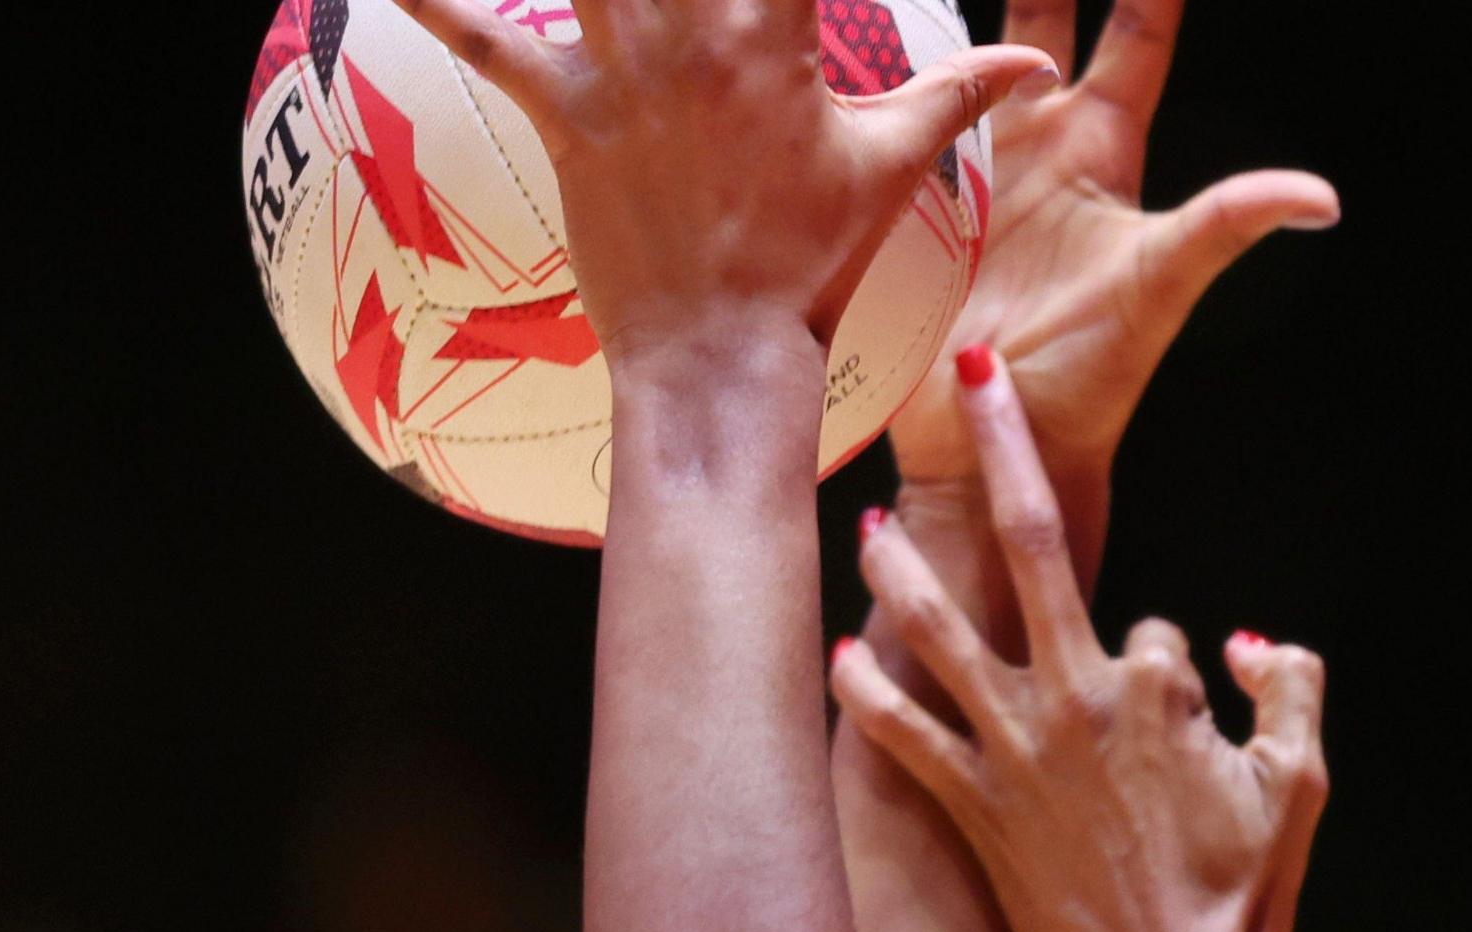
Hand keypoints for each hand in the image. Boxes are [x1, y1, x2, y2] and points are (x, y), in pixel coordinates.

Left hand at [404, 0, 1058, 357]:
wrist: (723, 355)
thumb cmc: (811, 264)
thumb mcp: (892, 171)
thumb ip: (957, 97)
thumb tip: (1032, 68)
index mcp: (781, 40)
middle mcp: (699, 37)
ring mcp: (626, 72)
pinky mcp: (566, 116)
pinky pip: (487, 43)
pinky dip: (439, 1)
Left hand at [834, 352, 1328, 931]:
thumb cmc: (1242, 892)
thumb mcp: (1300, 783)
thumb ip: (1292, 690)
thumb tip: (1247, 641)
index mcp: (1158, 687)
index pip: (1149, 624)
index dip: (1163, 660)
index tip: (1177, 712)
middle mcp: (1075, 700)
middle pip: (1034, 545)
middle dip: (1003, 447)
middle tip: (972, 374)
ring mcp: (1015, 753)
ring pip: (944, 629)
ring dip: (902, 566)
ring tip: (870, 519)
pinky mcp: (975, 807)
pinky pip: (906, 736)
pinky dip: (869, 693)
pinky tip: (840, 655)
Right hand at [886, 0, 1339, 511]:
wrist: (995, 450)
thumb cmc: (1089, 377)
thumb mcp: (1159, 287)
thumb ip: (1227, 225)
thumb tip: (1323, 198)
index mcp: (1100, 147)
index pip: (1136, 32)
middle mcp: (1033, 142)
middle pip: (1040, 15)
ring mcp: (962, 164)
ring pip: (949, 48)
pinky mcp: (898, 196)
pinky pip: (880, 112)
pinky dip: (865, 64)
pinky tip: (834, 27)